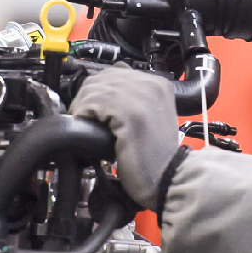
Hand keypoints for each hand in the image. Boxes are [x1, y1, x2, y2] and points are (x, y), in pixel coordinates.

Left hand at [69, 66, 184, 209]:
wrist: (168, 179)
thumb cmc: (155, 156)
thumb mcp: (149, 118)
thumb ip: (132, 101)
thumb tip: (101, 94)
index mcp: (158, 84)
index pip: (115, 72)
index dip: (98, 91)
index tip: (92, 109)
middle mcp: (152, 84)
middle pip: (102, 78)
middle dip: (87, 98)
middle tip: (84, 118)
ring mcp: (142, 97)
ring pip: (94, 88)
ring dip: (83, 107)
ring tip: (86, 124)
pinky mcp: (130, 112)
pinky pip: (94, 102)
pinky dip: (84, 114)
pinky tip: (89, 128)